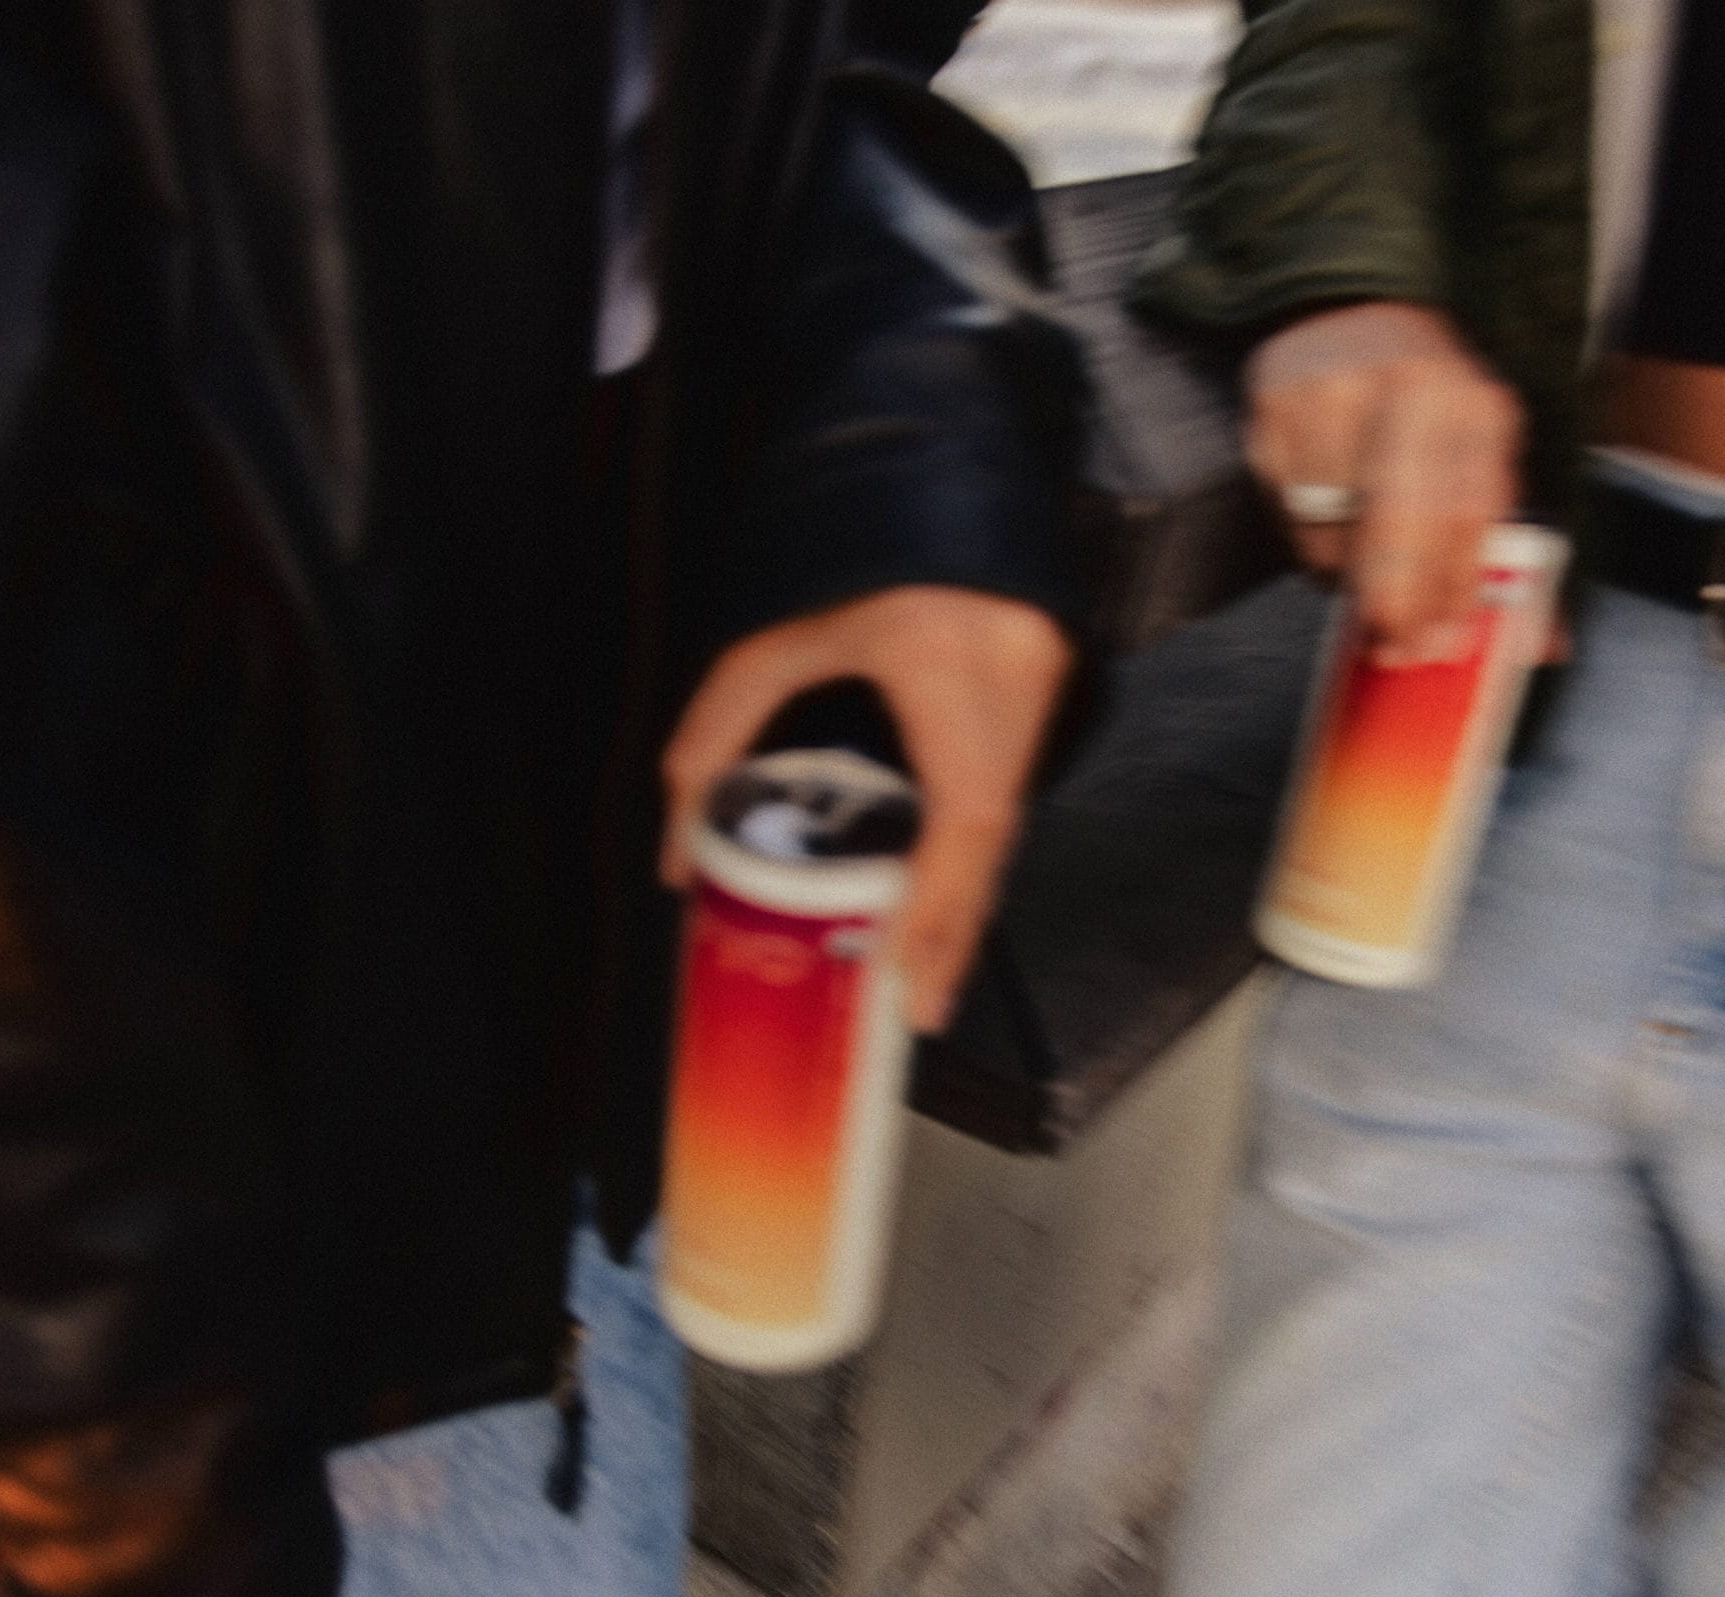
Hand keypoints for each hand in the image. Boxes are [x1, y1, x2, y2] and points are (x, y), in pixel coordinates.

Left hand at [659, 586, 1071, 1033]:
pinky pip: (1009, 786)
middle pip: (992, 840)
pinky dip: (974, 847)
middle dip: (953, 931)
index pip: (961, 818)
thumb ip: (720, 729)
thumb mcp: (773, 635)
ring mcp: (1041, 682)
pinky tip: (943, 888)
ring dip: (965, 894)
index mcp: (947, 664)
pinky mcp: (1044, 680)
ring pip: (1007, 819)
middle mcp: (1012, 683)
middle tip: (919, 1005)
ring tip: (924, 965)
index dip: (940, 913)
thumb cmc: (855, 547)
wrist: (941, 462)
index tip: (913, 987)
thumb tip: (680, 855)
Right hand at [1246, 301, 1524, 661]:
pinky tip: (1330, 540)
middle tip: (1393, 646)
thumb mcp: (1482, 454)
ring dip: (1347, 576)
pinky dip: (1308, 543)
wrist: (1350, 311)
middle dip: (1396, 596)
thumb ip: (1509, 550)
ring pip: (1334, 522)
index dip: (1457, 584)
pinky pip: (1288, 507)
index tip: (1446, 639)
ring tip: (1362, 591)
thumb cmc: (1428, 408)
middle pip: (1400, 516)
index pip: (1471, 509)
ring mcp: (1334, 395)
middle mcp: (1408, 390)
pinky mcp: (1277, 409)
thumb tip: (1542, 648)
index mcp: (1475, 404)